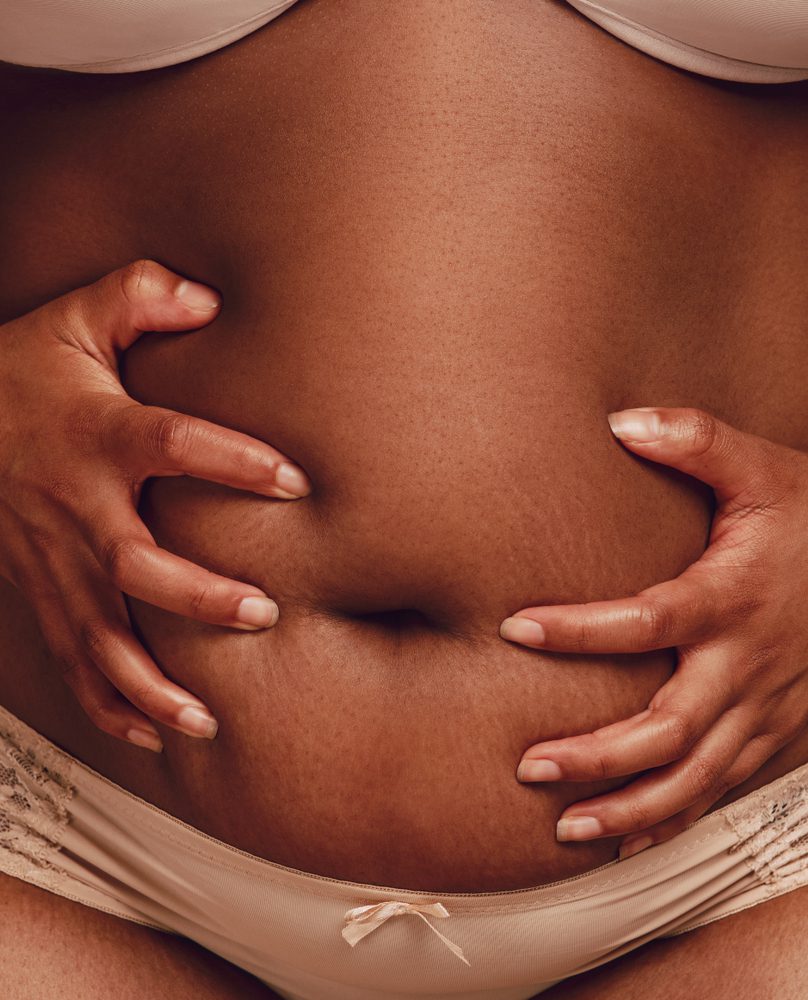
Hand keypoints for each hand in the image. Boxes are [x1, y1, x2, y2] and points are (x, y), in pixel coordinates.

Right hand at [0, 260, 311, 751]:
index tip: (294, 481)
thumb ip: (137, 296)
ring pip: (99, 635)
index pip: (170, 444)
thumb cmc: (19, 374)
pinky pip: (71, 660)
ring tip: (205, 718)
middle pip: (135, 564)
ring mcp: (54, 561)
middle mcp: (77, 508)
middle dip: (196, 597)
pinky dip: (108, 705)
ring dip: (151, 682)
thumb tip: (211, 297)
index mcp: (96, 435)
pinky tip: (152, 735)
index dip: (231, 461)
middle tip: (262, 613)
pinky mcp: (41, 593)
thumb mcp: (71, 321)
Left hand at [500, 406, 807, 859]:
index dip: (580, 630)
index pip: (648, 622)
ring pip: (695, 779)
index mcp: (733, 599)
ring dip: (630, 808)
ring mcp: (764, 710)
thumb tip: (621, 420)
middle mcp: (747, 667)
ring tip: (565, 828)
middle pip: (669, 729)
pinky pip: (720, 789)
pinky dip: (672, 819)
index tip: (514, 628)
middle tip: (529, 765)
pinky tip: (625, 838)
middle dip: (598, 755)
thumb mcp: (764, 469)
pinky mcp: (773, 733)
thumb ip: (698, 440)